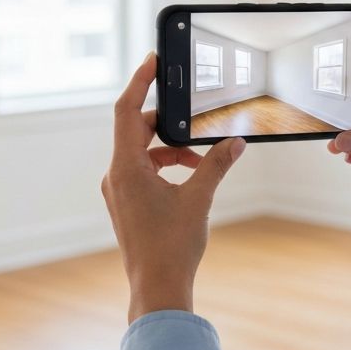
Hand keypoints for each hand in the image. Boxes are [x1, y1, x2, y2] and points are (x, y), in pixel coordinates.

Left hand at [101, 52, 245, 322]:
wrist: (157, 288)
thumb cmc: (172, 246)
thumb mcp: (199, 198)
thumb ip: (216, 165)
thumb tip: (235, 143)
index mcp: (126, 168)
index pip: (127, 110)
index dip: (140, 82)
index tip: (153, 61)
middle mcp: (116, 176)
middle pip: (136, 130)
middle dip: (168, 123)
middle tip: (194, 117)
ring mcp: (119, 191)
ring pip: (142, 152)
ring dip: (171, 149)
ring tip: (201, 159)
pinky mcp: (126, 204)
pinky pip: (143, 171)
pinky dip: (166, 166)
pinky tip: (191, 178)